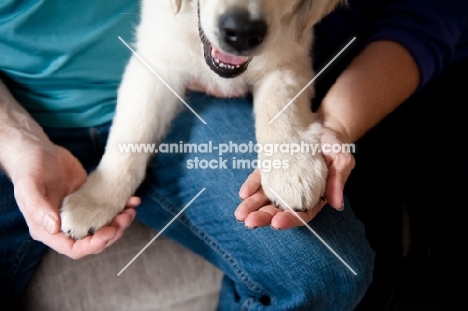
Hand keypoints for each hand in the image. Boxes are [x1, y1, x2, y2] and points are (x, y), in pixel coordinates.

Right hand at [11, 143, 138, 258]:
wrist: (38, 151)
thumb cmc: (28, 169)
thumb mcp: (28, 187)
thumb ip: (39, 208)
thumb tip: (54, 227)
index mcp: (49, 230)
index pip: (74, 248)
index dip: (93, 244)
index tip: (109, 231)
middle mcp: (66, 226)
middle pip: (94, 240)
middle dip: (113, 233)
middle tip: (125, 218)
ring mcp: (80, 214)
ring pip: (104, 227)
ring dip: (120, 222)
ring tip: (130, 210)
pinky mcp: (90, 201)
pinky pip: (109, 209)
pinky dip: (122, 207)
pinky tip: (131, 200)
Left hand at [235, 127, 354, 228]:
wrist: (321, 127)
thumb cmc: (334, 145)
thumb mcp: (342, 159)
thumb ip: (338, 180)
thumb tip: (336, 204)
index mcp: (314, 197)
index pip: (301, 214)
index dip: (289, 220)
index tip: (276, 222)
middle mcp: (295, 194)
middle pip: (278, 210)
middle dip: (263, 217)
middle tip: (250, 221)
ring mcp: (281, 182)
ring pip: (265, 198)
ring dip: (252, 207)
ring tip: (240, 214)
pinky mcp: (271, 169)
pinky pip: (259, 181)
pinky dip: (251, 187)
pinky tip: (243, 193)